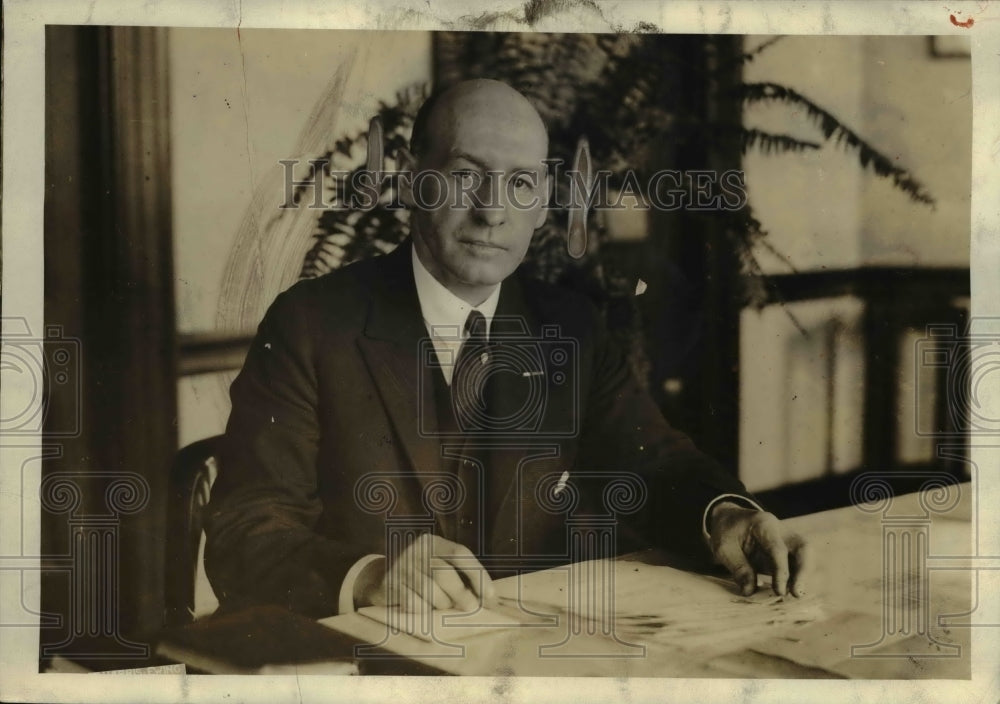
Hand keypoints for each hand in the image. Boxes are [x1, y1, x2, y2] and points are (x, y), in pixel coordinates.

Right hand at [354, 533, 496, 611]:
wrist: (381, 577)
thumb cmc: (421, 574)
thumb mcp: (438, 564)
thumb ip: (459, 574)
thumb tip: (488, 598)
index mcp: (433, 542)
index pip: (460, 554)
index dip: (478, 575)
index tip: (491, 596)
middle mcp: (416, 551)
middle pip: (444, 574)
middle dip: (462, 595)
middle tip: (471, 608)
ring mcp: (402, 567)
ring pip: (430, 592)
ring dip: (442, 605)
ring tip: (444, 607)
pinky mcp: (391, 585)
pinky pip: (414, 604)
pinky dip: (424, 611)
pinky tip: (425, 609)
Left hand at [707, 502, 808, 597]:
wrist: (728, 518)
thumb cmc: (726, 531)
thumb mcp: (723, 548)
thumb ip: (738, 568)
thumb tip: (750, 591)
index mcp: (763, 525)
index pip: (778, 549)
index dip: (782, 572)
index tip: (779, 592)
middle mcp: (780, 530)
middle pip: (803, 547)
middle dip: (803, 572)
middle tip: (797, 594)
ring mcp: (786, 538)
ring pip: (805, 554)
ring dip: (802, 576)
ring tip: (795, 595)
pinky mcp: (786, 549)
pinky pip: (798, 561)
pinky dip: (797, 576)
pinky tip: (790, 590)